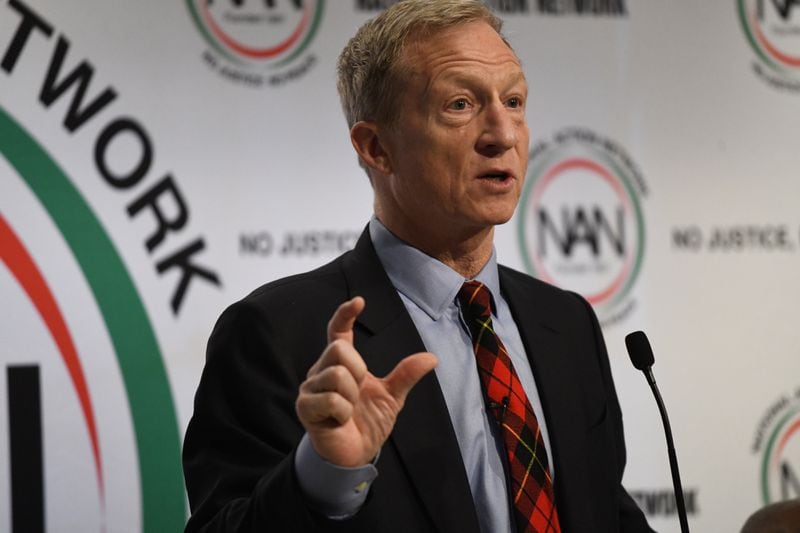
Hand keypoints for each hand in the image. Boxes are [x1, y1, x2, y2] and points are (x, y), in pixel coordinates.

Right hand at [295, 297, 436, 466]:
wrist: (355, 454)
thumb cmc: (368, 422)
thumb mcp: (392, 397)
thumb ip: (406, 375)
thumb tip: (432, 357)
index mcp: (341, 363)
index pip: (338, 332)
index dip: (345, 314)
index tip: (359, 302)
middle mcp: (322, 370)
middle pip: (339, 349)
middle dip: (358, 370)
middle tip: (358, 392)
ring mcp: (311, 388)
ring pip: (336, 374)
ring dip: (351, 396)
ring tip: (349, 410)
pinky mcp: (305, 407)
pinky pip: (331, 399)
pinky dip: (343, 412)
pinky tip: (339, 420)